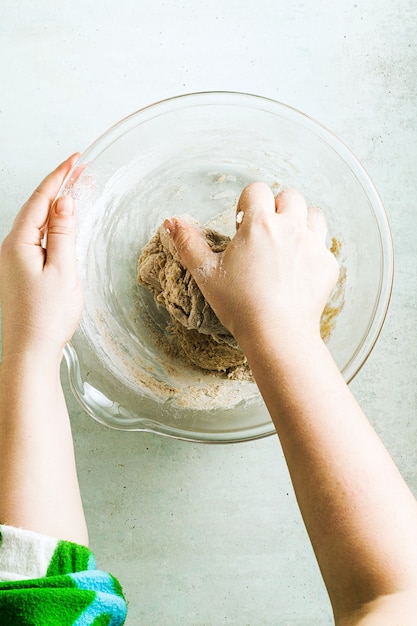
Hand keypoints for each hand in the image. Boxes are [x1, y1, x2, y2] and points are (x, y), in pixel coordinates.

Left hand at [0, 154, 82, 360]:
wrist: (30, 351)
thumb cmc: (47, 316)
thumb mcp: (62, 271)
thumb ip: (62, 234)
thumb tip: (63, 202)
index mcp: (19, 243)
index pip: (41, 199)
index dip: (59, 176)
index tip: (76, 159)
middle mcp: (11, 247)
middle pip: (36, 206)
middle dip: (58, 185)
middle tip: (80, 169)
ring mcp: (13, 260)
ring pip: (35, 222)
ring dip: (55, 204)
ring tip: (75, 189)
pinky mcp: (20, 271)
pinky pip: (36, 238)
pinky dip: (51, 224)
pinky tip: (62, 223)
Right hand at [165, 182, 338, 348]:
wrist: (277, 333)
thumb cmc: (239, 304)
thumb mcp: (206, 274)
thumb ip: (188, 243)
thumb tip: (171, 222)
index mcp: (260, 223)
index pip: (257, 190)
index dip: (247, 203)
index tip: (242, 224)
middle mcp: (291, 227)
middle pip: (290, 196)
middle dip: (277, 208)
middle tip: (266, 233)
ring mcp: (313, 245)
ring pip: (314, 215)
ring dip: (301, 222)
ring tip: (288, 243)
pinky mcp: (327, 265)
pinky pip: (324, 247)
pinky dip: (313, 253)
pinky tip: (299, 272)